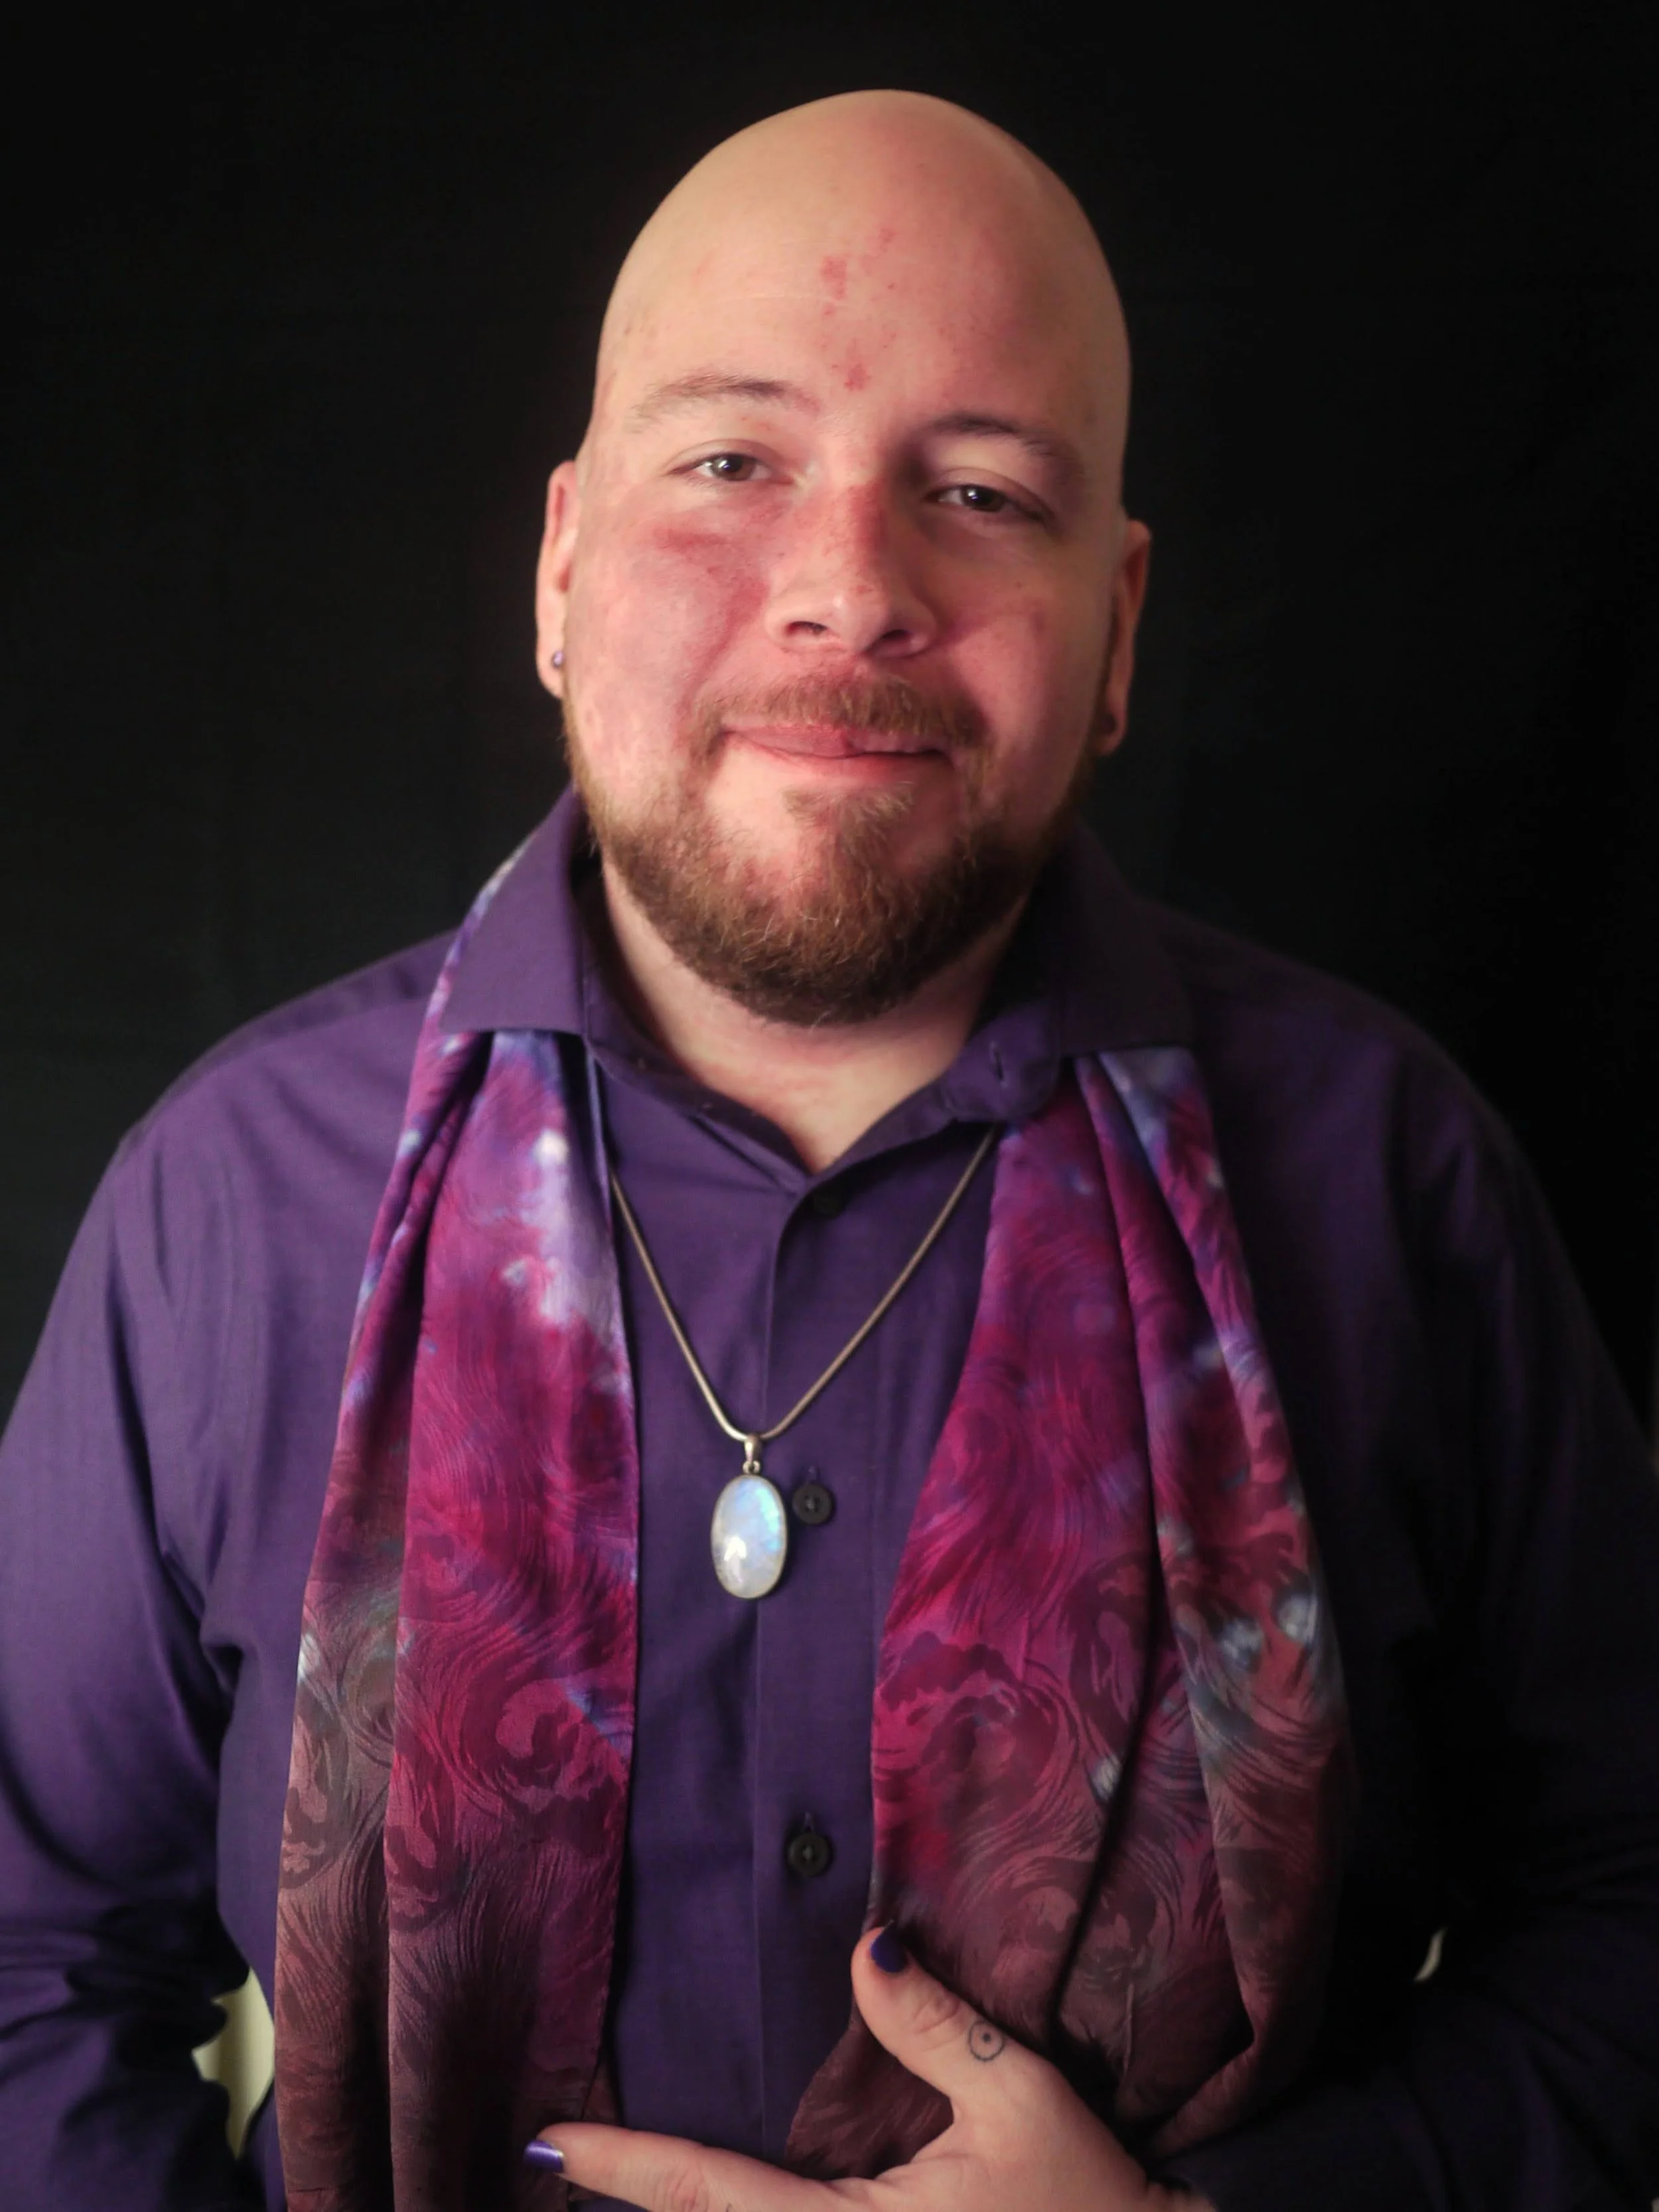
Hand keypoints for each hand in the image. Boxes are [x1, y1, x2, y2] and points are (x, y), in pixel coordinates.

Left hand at [526, 1926, 1211, 2211]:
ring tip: (604, 2179)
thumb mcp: (1019, 2098)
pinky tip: (702, 2205)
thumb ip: (935, 2027)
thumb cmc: (1091, 2197)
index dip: (625, 2165)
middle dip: (631, 2203)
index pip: (711, 2194)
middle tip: (553, 2156)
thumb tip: (867, 1948)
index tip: (549, 2138)